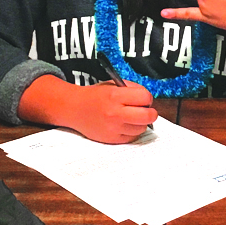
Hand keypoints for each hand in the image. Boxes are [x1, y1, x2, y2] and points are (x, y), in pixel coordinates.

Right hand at [19, 76, 155, 142]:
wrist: (75, 109)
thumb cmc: (96, 96)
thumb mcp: (113, 85)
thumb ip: (132, 89)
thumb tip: (148, 99)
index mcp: (115, 96)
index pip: (145, 97)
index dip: (147, 98)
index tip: (143, 99)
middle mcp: (115, 113)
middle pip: (148, 116)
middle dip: (150, 112)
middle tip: (145, 110)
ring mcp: (113, 128)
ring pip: (142, 128)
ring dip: (141, 123)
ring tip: (132, 117)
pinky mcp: (112, 139)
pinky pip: (132, 137)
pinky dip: (132, 131)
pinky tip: (125, 125)